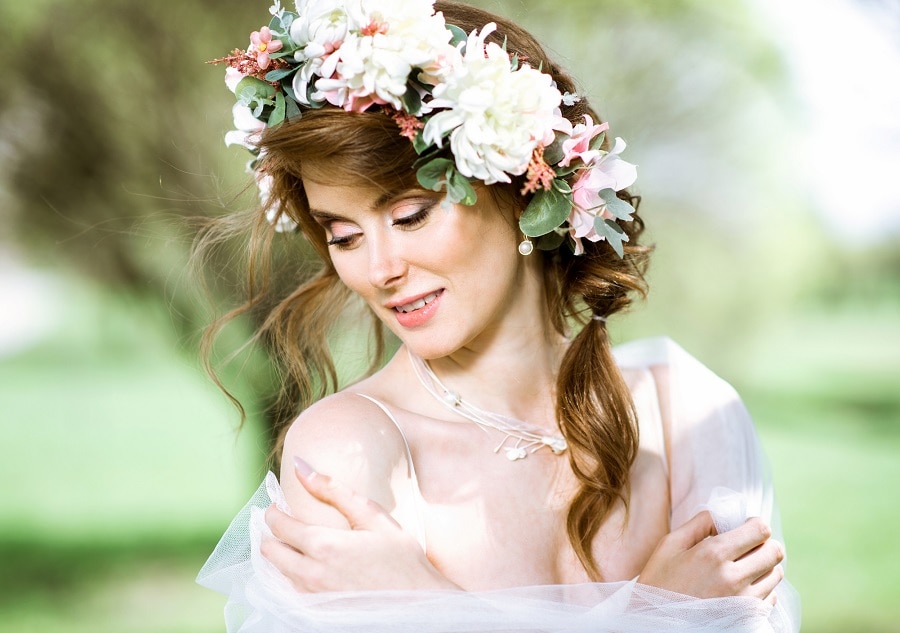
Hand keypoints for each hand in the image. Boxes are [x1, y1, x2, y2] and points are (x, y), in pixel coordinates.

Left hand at [262, 457, 459, 592]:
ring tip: (302, 543)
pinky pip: (292, 590)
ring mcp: (313, 597)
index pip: (277, 525)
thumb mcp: (372, 516)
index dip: (274, 511)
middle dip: (273, 533)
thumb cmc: (401, 558)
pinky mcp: (318, 611)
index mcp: (323, 546)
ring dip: (283, 555)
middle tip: (288, 523)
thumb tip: (300, 466)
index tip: (282, 505)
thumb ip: (333, 489)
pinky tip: (314, 566)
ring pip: (277, 572)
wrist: (417, 601)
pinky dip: (293, 575)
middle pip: (269, 551)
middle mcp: (311, 574)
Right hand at [637, 511, 784, 604]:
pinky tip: (742, 587)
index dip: (755, 524)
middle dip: (764, 544)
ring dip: (764, 566)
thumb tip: (721, 516)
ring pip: (776, 574)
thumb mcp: (669, 546)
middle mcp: (734, 578)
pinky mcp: (747, 618)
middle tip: (748, 546)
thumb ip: (698, 524)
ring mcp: (743, 601)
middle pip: (774, 552)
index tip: (745, 526)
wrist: (656, 624)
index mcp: (713, 554)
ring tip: (743, 567)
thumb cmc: (659, 584)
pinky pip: (771, 598)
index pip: (759, 530)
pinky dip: (762, 589)